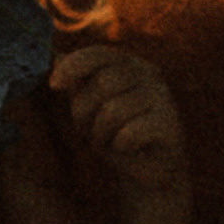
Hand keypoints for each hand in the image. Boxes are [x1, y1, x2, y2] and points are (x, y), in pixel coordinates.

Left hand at [49, 45, 185, 192]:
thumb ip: (78, 82)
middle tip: (92, 132)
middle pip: (102, 83)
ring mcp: (162, 97)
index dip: (74, 66)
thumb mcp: (91, 107)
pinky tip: (130, 149)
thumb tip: (57, 55)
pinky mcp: (169, 124)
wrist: (151, 169)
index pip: (99, 54)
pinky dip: (121, 146)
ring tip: (112, 142)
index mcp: (129, 65)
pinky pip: (129, 133)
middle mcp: (149, 73)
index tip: (53, 86)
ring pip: (113, 110)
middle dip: (86, 114)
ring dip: (102, 134)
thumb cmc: (117, 134)